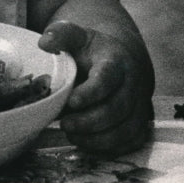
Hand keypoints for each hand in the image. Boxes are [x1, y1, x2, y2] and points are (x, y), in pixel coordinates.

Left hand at [38, 20, 153, 155]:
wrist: (120, 60)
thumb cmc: (91, 50)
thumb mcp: (76, 36)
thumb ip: (60, 35)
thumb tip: (44, 44)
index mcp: (116, 61)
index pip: (107, 78)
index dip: (91, 92)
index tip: (71, 102)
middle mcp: (132, 84)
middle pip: (117, 108)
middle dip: (90, 121)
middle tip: (65, 123)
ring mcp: (139, 105)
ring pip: (126, 129)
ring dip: (98, 138)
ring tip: (72, 134)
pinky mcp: (139, 122)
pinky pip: (131, 141)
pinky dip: (109, 147)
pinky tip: (86, 142)